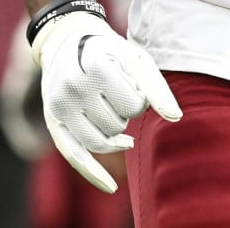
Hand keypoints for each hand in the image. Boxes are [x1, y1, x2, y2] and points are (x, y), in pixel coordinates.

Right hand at [34, 11, 180, 192]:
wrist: (68, 41)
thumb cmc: (111, 52)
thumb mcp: (136, 59)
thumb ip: (157, 87)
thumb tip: (176, 117)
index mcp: (96, 66)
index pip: (133, 105)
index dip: (139, 100)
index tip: (133, 86)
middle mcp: (73, 87)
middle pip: (116, 125)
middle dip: (124, 114)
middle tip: (116, 93)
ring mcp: (59, 106)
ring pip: (100, 142)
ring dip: (114, 133)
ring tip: (111, 111)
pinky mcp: (53, 121)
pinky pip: (74, 156)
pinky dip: (94, 174)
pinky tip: (111, 187)